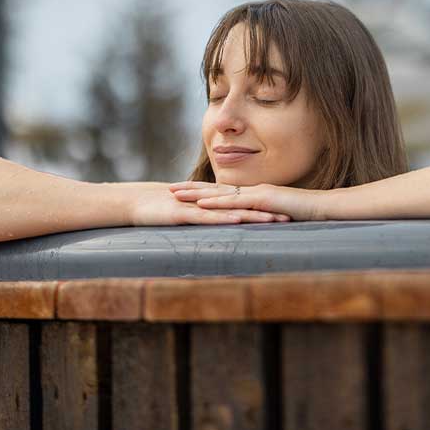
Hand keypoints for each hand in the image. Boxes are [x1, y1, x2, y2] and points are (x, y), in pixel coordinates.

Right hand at [127, 183, 284, 226]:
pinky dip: (223, 218)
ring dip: (253, 216)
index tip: (288, 214)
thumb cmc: (164, 212)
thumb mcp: (192, 217)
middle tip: (292, 217)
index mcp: (214, 203)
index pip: (245, 205)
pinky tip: (238, 220)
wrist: (137, 203)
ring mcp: (198, 207)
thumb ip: (209, 220)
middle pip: (244, 206)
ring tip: (275, 220)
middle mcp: (210, 202)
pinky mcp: (185, 214)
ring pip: (231, 211)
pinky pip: (207, 217)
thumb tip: (226, 227)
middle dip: (268, 211)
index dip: (266, 209)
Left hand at [168, 182, 325, 221]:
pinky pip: (236, 201)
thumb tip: (260, 228)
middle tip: (169, 188)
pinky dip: (216, 202)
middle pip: (217, 189)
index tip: (186, 192)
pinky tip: (201, 204)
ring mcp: (258, 193)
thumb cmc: (309, 215)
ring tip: (175, 194)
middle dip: (192, 189)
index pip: (226, 193)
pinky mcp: (263, 199)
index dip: (205, 192)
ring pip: (221, 192)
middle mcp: (254, 191)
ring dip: (196, 193)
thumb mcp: (283, 218)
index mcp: (257, 195)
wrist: (327, 207)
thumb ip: (269, 220)